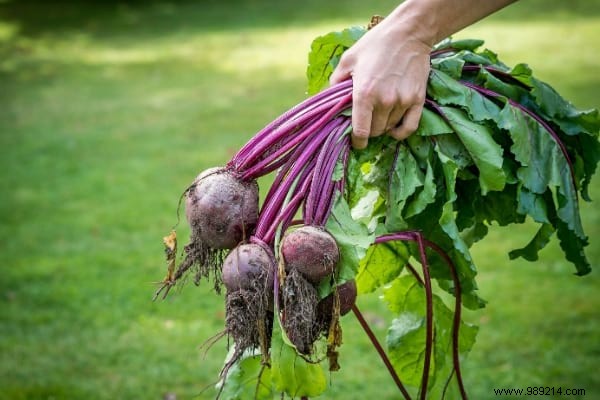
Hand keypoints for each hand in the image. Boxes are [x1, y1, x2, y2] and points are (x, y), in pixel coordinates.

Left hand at [330, 20, 431, 148]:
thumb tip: (328, 103)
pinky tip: (393, 129)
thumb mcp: (348, 60)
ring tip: (378, 115)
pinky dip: (400, 132)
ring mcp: (402, 101)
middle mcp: (384, 101)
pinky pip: (409, 127)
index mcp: (364, 94)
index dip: (356, 141)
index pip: (360, 132)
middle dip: (368, 131)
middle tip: (365, 122)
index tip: (355, 142)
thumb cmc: (375, 44)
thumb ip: (335, 83)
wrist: (408, 33)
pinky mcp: (417, 99)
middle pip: (375, 132)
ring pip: (389, 128)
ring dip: (382, 127)